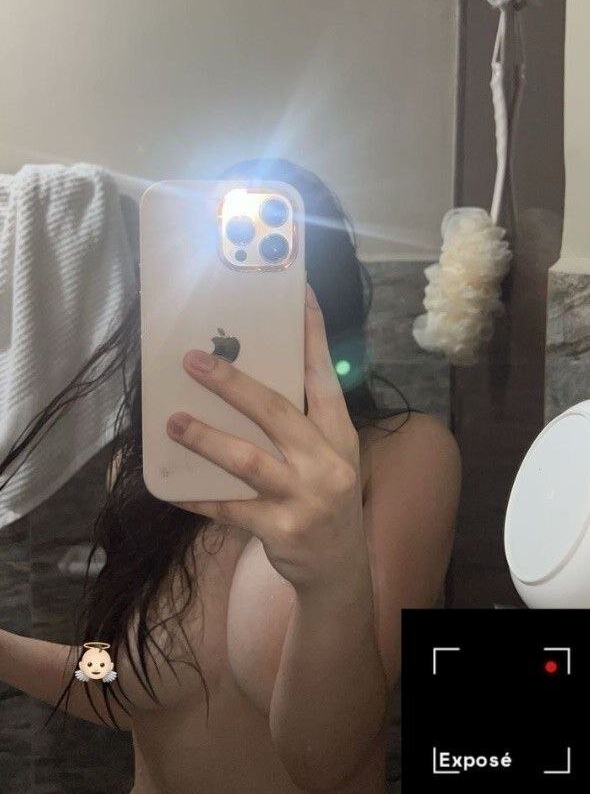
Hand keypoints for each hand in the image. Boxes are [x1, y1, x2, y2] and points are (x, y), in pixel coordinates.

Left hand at [166, 283, 368, 592]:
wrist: (339, 569)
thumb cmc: (325, 498)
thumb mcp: (329, 455)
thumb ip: (301, 422)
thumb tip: (246, 381)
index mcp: (339, 433)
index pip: (323, 374)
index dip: (311, 333)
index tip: (299, 293)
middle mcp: (327, 461)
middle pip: (275, 411)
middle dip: (231, 382)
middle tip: (193, 360)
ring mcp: (305, 497)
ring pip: (248, 460)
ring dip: (206, 438)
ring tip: (172, 421)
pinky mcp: (281, 529)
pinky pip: (229, 509)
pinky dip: (199, 497)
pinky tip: (173, 487)